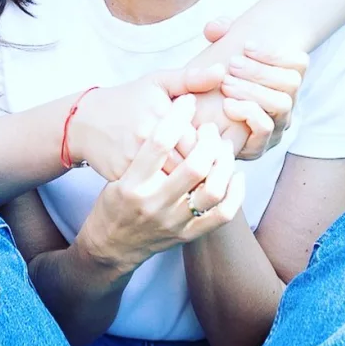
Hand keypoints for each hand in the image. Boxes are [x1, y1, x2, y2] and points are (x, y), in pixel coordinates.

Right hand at [68, 63, 226, 181]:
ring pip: (175, 183)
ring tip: (202, 176)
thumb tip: (221, 71)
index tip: (217, 144)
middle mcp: (145, 141)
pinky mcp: (122, 180)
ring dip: (192, 183)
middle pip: (190, 164)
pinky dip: (170, 192)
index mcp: (158, 115)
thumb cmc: (127, 100)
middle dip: (207, 167)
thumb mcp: (157, 82)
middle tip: (216, 164)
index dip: (214, 146)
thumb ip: (191, 77)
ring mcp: (132, 163)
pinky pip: (155, 192)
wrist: (84, 123)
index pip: (200, 140)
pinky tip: (180, 187)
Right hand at [78, 96, 245, 274]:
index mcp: (131, 183)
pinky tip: (234, 174)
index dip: (178, 115)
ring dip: (224, 163)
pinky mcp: (187, 234)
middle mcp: (152, 203)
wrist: (108, 244)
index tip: (187, 102)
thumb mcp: (116, 169)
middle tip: (208, 129)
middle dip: (208, 140)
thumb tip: (176, 104)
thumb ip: (144, 144)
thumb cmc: (114, 197)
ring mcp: (172, 221)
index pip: (159, 141)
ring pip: (213, 190)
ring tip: (222, 149)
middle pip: (194, 165)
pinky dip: (236, 193)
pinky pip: (223, 215)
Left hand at [200, 20, 308, 158]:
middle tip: (232, 65)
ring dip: (253, 90)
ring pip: (282, 104)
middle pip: (291, 82)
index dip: (276, 52)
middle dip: (260, 70)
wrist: (194, 123)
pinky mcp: (259, 146)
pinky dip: (248, 113)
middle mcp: (284, 103)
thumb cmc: (210, 81)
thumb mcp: (214, 51)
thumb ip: (217, 32)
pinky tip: (227, 104)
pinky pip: (265, 129)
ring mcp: (275, 127)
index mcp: (281, 79)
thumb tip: (216, 28)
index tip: (247, 45)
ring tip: (226, 84)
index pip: (299, 62)